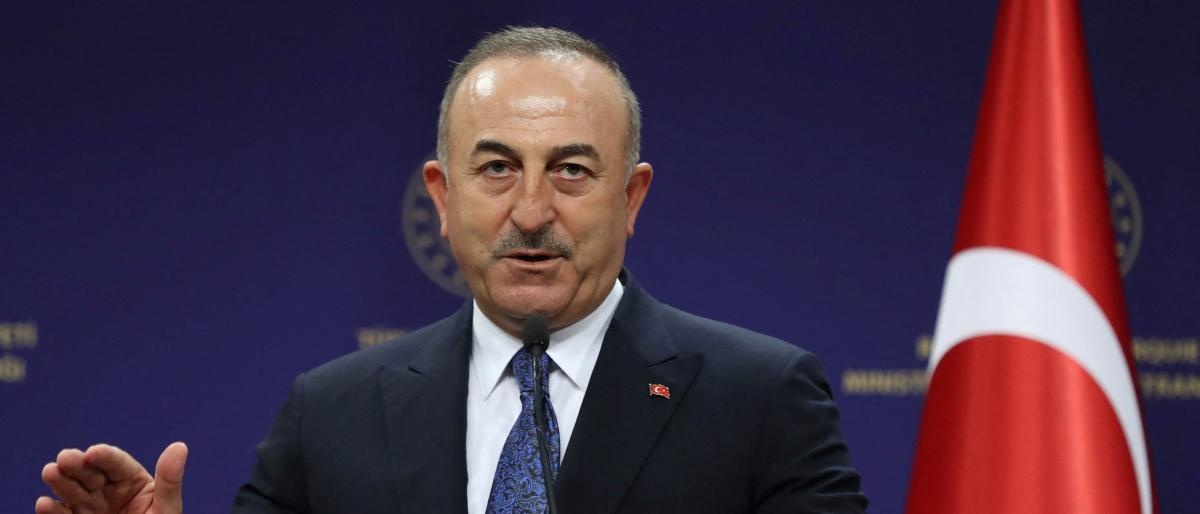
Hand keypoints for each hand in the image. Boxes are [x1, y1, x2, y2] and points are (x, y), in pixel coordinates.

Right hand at [36, 442, 187, 513]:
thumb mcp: (166, 510)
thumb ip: (169, 481)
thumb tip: (180, 446)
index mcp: (132, 481)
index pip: (117, 463)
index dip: (104, 456)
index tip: (93, 452)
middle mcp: (107, 491)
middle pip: (89, 472)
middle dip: (76, 464)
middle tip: (65, 458)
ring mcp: (89, 508)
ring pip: (72, 490)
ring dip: (60, 481)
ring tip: (50, 472)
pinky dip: (52, 510)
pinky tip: (44, 504)